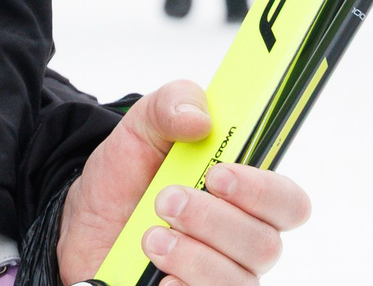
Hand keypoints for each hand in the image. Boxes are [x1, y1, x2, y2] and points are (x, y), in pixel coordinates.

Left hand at [57, 81, 310, 284]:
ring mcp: (222, 277)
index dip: (262, 192)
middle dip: (212, 220)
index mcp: (244, 195)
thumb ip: (170, 105)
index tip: (218, 175)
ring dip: (189, 255)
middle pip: (265, 245)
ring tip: (149, 237)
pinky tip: (156, 274)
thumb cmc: (126, 178)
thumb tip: (200, 116)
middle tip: (165, 200)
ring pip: (236, 280)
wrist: (83, 223)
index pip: (289, 202)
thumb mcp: (139, 129)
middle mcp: (243, 242)